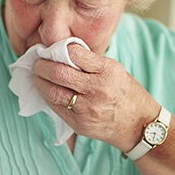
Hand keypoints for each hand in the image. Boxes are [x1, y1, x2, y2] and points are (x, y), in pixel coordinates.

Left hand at [32, 44, 159, 150]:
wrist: (138, 125)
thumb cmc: (124, 92)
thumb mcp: (114, 70)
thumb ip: (90, 61)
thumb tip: (61, 51)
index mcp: (107, 71)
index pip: (74, 54)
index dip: (57, 49)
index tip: (49, 49)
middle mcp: (97, 90)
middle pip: (59, 73)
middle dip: (42, 66)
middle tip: (36, 63)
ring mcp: (87, 109)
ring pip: (53, 92)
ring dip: (40, 82)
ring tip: (36, 75)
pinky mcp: (79, 124)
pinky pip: (56, 107)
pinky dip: (47, 96)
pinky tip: (45, 90)